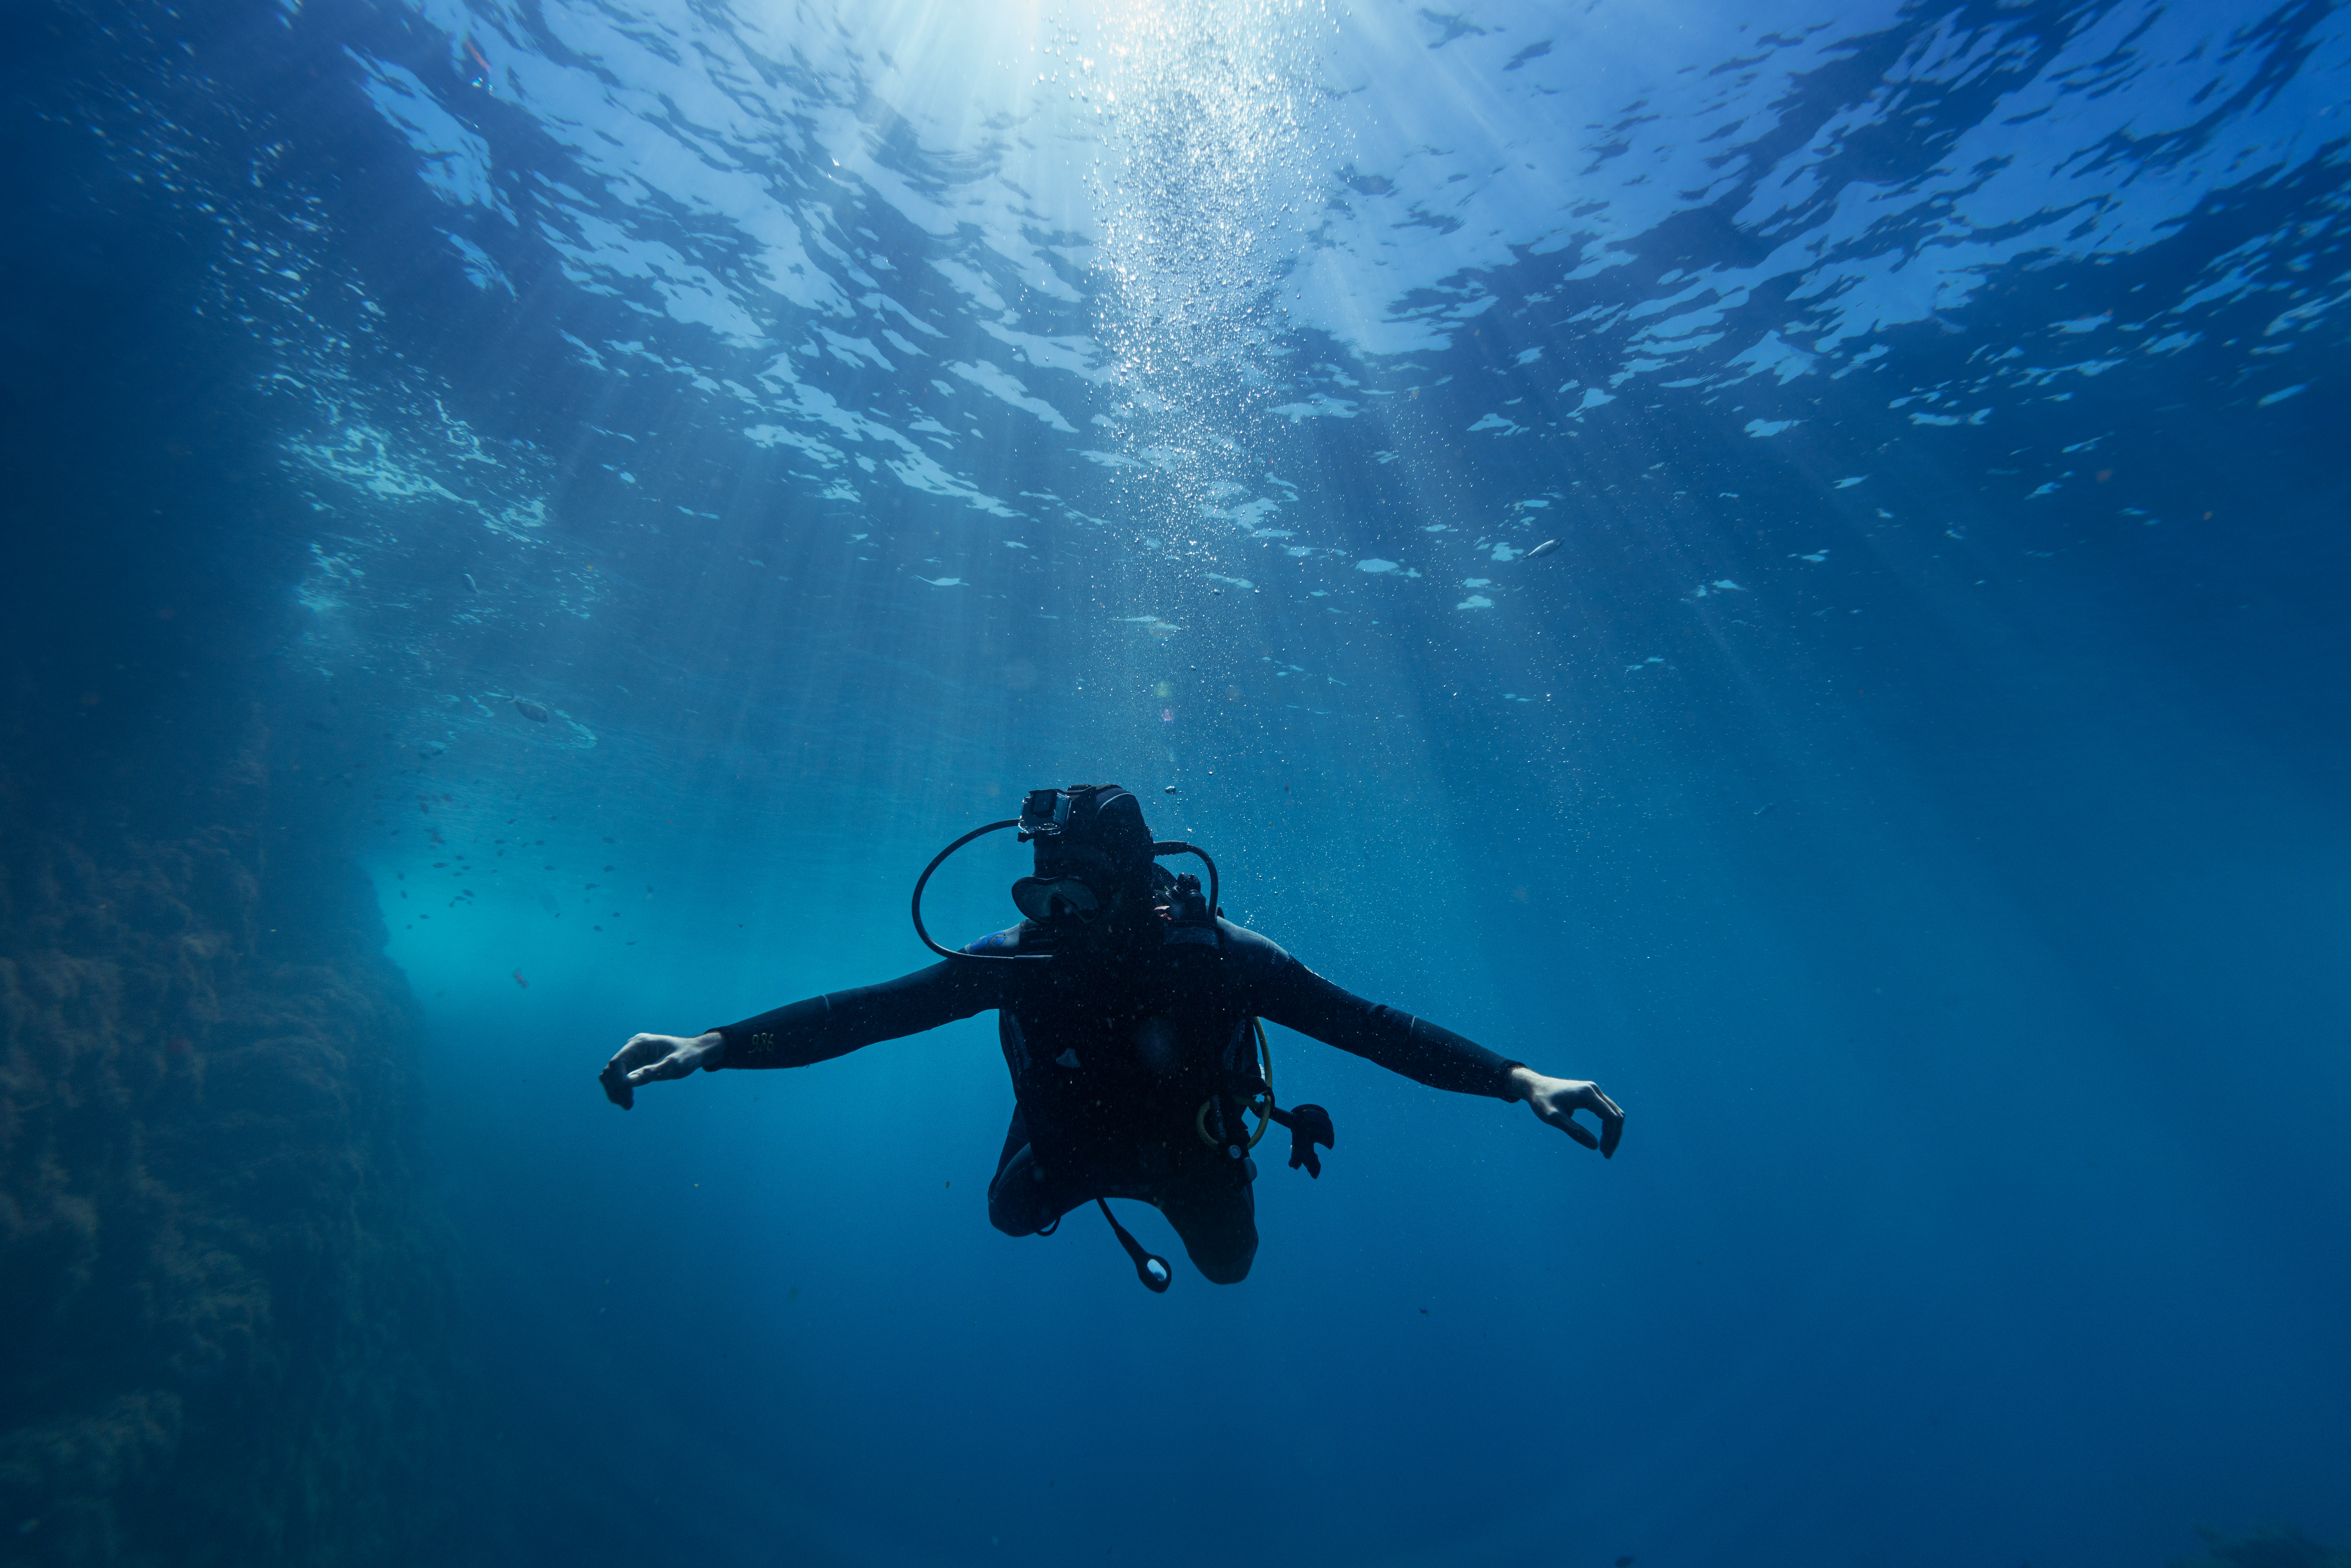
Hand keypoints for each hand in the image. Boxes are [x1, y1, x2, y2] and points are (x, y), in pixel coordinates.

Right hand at [600, 1030, 723, 1108]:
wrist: (693, 1052)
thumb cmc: (687, 1056)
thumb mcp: (675, 1065)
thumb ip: (653, 1071)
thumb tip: (629, 1081)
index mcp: (639, 1043)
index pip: (617, 1062)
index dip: (617, 1079)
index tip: (627, 1094)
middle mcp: (632, 1048)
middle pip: (610, 1070)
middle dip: (615, 1088)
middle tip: (628, 1104)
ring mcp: (631, 1057)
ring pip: (611, 1076)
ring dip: (615, 1091)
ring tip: (628, 1105)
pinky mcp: (633, 1066)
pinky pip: (619, 1079)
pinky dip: (619, 1090)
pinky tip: (628, 1100)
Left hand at [1509, 1067, 1623, 1157]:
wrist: (1535, 1086)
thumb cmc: (1542, 1101)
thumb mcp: (1553, 1118)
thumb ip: (1574, 1131)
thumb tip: (1595, 1146)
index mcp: (1587, 1094)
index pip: (1611, 1117)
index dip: (1611, 1136)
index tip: (1604, 1152)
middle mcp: (1594, 1089)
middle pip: (1616, 1115)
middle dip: (1613, 1136)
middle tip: (1606, 1155)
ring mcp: (1593, 1090)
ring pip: (1614, 1113)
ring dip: (1613, 1131)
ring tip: (1605, 1149)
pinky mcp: (1591, 1094)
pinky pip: (1607, 1110)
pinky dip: (1608, 1125)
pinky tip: (1602, 1138)